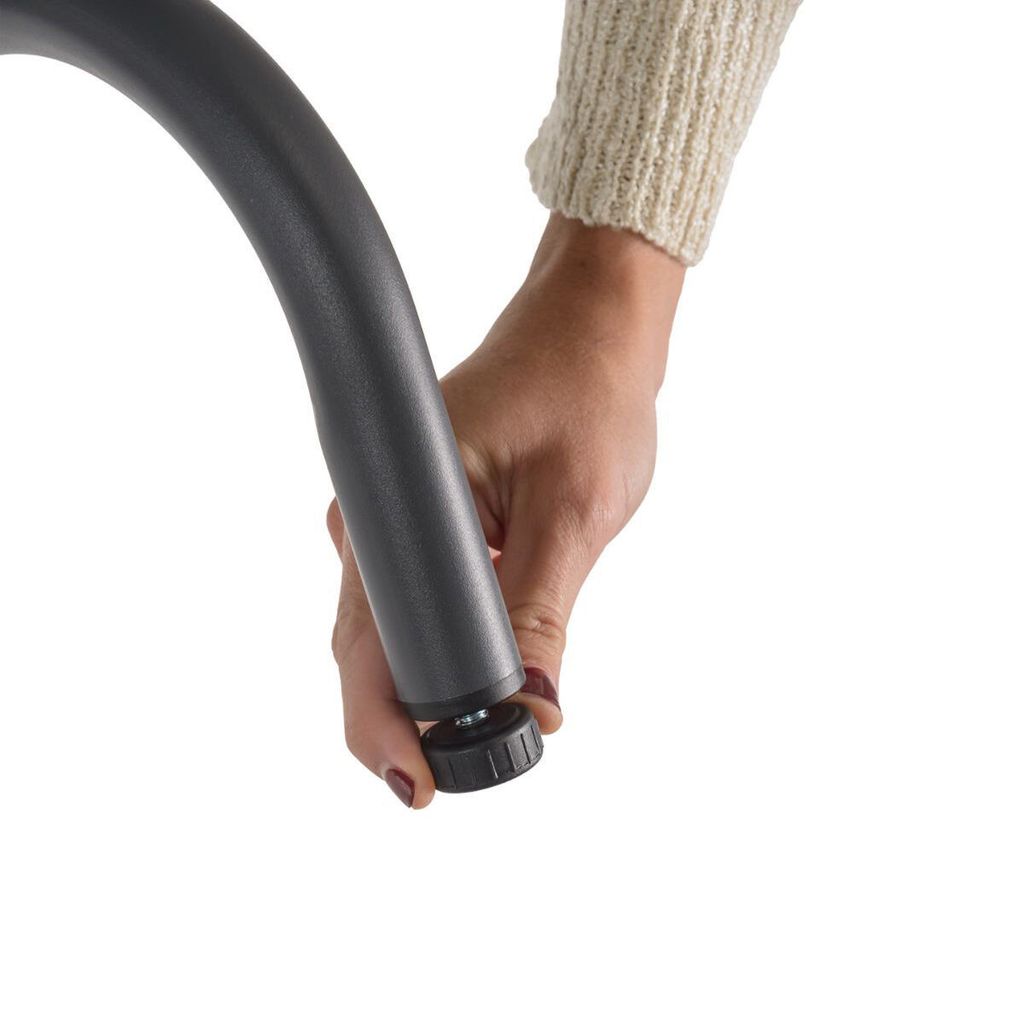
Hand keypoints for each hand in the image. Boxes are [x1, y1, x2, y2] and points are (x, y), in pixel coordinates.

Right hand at [326, 214, 683, 806]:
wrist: (589, 326)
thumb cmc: (584, 391)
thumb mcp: (571, 509)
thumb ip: (541, 611)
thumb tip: (529, 708)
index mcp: (393, 502)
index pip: (369, 644)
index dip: (389, 725)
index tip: (428, 783)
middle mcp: (373, 514)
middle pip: (369, 650)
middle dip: (409, 721)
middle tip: (475, 768)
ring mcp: (391, 519)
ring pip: (393, 633)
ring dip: (431, 686)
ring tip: (485, 734)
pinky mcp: (421, 522)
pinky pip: (418, 604)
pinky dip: (447, 646)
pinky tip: (483, 669)